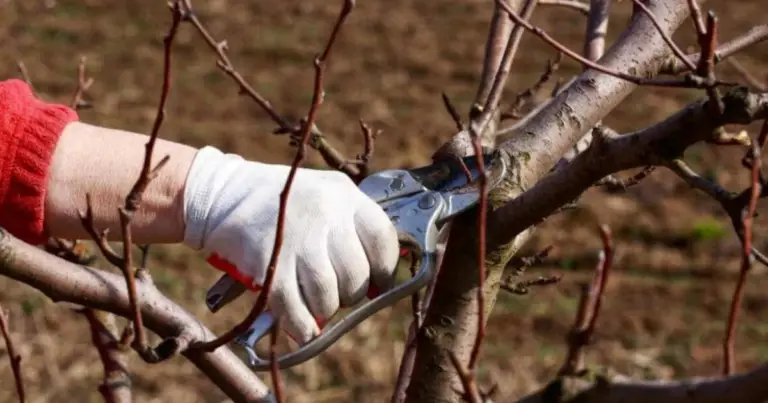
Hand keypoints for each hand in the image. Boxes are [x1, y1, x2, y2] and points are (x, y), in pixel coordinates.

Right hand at [182, 146, 399, 342]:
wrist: (224, 193)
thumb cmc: (282, 203)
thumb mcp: (324, 195)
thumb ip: (352, 228)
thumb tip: (377, 281)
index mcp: (343, 194)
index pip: (382, 238)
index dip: (385, 269)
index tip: (377, 282)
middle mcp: (324, 212)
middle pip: (356, 273)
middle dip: (350, 293)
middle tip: (337, 292)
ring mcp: (296, 237)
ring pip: (328, 294)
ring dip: (325, 309)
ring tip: (317, 304)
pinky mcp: (268, 263)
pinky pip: (294, 307)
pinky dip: (302, 326)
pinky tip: (304, 328)